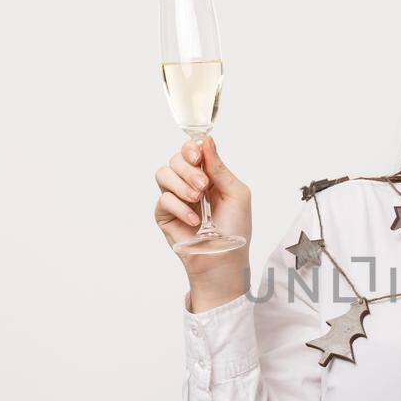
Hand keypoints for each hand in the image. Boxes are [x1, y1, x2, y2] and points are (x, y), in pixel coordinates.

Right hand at [153, 137, 251, 290]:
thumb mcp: (236, 194)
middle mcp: (190, 184)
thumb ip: (220, 167)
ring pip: (163, 174)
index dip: (191, 149)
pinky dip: (179, 207)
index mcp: (209, 176)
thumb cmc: (235, 229)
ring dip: (181, 184)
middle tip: (203, 185)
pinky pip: (163, 199)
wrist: (224, 260)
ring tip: (197, 200)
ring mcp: (176, 198)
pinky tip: (194, 220)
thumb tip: (207, 140)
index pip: (192, 151)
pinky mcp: (164, 215)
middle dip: (188, 169)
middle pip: (175, 159)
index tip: (197, 156)